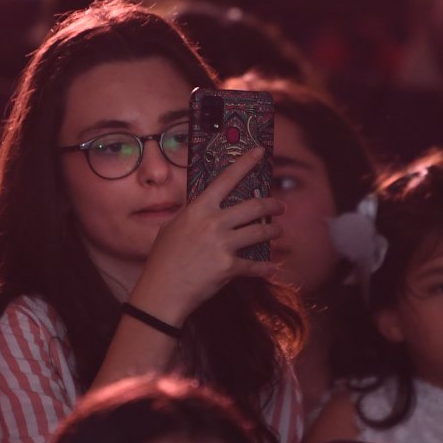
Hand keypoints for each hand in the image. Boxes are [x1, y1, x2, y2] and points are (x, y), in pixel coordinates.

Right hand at [128, 146, 283, 325]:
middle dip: (273, 204)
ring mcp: (223, 244)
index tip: (260, 151)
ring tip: (279, 231)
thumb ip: (191, 215)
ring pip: (261, 232)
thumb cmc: (163, 259)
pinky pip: (255, 265)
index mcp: (199, 209)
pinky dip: (266, 267)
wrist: (162, 291)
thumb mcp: (172, 227)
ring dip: (274, 232)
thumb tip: (203, 207)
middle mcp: (213, 222)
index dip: (245, 163)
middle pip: (254, 206)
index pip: (226, 179)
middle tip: (280, 206)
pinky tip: (273, 267)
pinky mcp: (229, 266)